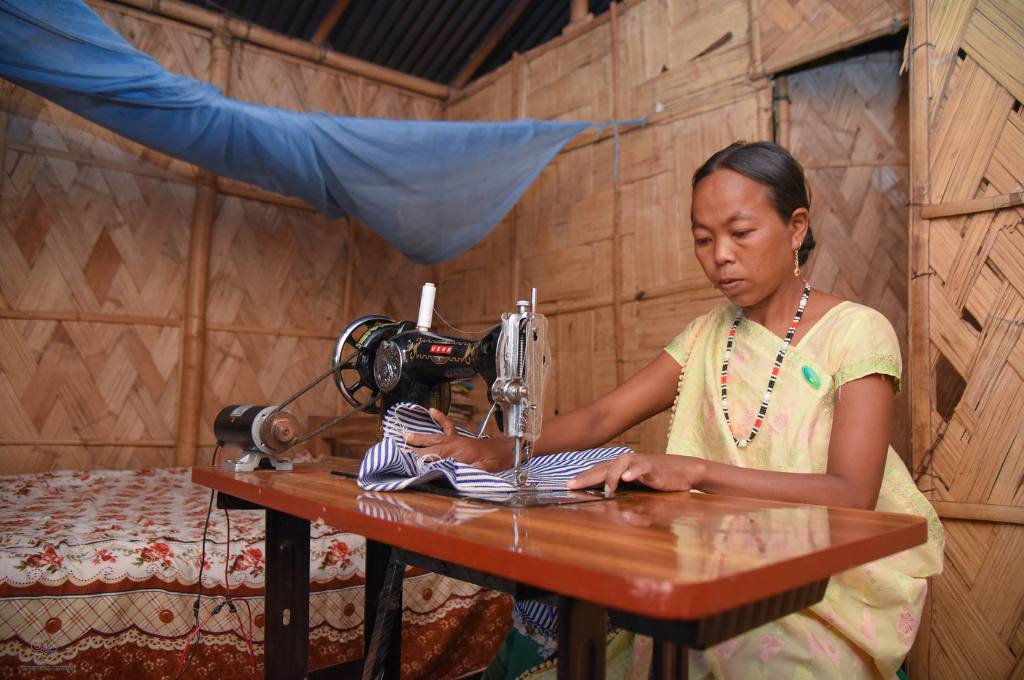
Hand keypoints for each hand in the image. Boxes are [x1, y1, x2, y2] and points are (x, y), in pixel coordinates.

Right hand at [404, 408, 511, 471]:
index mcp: (458, 454)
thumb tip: (455, 473)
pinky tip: (431, 411)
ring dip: (420, 437)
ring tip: (405, 435)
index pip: (434, 457)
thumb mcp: (486, 471)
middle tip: (399, 448)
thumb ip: (471, 472)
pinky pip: (448, 426)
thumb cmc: (498, 461)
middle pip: (431, 447)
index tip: (407, 461)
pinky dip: (439, 418)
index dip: (421, 460)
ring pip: (435, 437)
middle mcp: (454, 445)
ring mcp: (457, 440)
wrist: (508, 450)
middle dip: (414, 448)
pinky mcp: (460, 438)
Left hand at [566, 453, 704, 494]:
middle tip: (572, 485)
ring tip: (607, 491)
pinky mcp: (654, 468)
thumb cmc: (657, 478)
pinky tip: (627, 478)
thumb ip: (621, 490)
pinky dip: (634, 471)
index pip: (597, 470)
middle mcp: (627, 462)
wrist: (684, 471)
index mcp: (620, 467)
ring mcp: (639, 463)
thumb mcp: (636, 486)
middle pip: (603, 467)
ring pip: (620, 463)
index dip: (583, 477)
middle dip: (587, 476)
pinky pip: (642, 467)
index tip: (567, 485)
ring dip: (611, 476)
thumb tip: (604, 498)